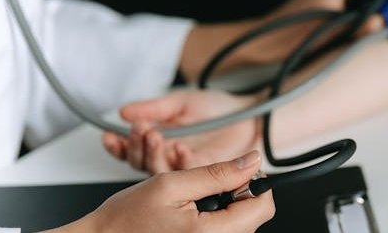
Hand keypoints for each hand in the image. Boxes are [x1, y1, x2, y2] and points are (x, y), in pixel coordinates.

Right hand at [49, 151, 273, 232]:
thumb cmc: (124, 219)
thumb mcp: (172, 183)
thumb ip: (217, 173)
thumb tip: (251, 161)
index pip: (263, 208)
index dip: (254, 183)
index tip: (236, 171)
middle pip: (253, 216)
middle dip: (236, 194)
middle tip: (205, 184)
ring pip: (239, 224)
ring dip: (223, 205)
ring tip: (192, 200)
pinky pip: (222, 232)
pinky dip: (213, 218)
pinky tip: (190, 214)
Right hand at [103, 90, 260, 173]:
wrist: (251, 116)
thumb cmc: (219, 109)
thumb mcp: (181, 102)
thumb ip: (154, 107)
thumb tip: (124, 112)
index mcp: (160, 142)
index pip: (131, 150)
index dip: (119, 145)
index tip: (109, 135)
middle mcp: (170, 159)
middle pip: (141, 164)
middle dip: (135, 147)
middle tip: (141, 129)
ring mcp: (186, 170)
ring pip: (160, 171)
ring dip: (154, 154)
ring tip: (155, 135)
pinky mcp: (204, 175)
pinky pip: (187, 174)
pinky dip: (181, 160)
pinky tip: (179, 147)